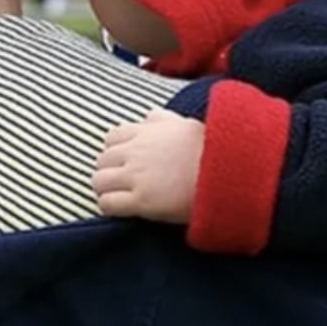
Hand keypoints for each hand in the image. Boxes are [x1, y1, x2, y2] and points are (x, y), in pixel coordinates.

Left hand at [92, 109, 204, 223]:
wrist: (227, 174)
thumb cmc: (212, 150)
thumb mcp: (186, 125)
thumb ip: (164, 119)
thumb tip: (151, 114)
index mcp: (146, 131)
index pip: (112, 138)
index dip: (117, 152)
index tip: (126, 162)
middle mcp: (136, 151)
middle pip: (102, 160)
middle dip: (110, 172)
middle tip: (122, 184)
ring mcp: (136, 176)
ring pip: (99, 182)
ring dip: (106, 190)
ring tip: (119, 198)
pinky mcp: (141, 201)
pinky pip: (108, 204)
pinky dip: (109, 207)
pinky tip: (122, 211)